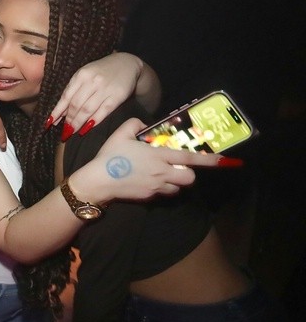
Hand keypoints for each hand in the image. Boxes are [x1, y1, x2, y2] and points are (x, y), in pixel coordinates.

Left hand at [48, 53, 144, 138]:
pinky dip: (93, 122)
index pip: (66, 96)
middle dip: (68, 120)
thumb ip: (72, 91)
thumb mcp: (85, 75)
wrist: (127, 64)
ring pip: (87, 110)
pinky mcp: (117, 96)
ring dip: (78, 123)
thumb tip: (59, 113)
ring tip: (72, 131)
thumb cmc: (101, 72)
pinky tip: (86, 129)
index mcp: (81, 75)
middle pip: (76, 105)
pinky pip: (102, 112)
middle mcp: (92, 81)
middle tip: (64, 131)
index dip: (57, 112)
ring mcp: (105, 88)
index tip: (49, 123)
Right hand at [75, 118, 226, 202]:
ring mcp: (156, 187)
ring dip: (175, 182)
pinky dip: (160, 189)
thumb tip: (143, 124)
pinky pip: (162, 194)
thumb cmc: (110, 156)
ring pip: (177, 188)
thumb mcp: (120, 133)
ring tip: (162, 175)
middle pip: (189, 178)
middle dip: (188, 174)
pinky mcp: (148, 198)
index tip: (223, 160)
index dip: (209, 160)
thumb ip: (135, 124)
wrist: (98, 182)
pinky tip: (147, 182)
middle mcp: (162, 173)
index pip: (190, 158)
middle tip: (177, 167)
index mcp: (159, 156)